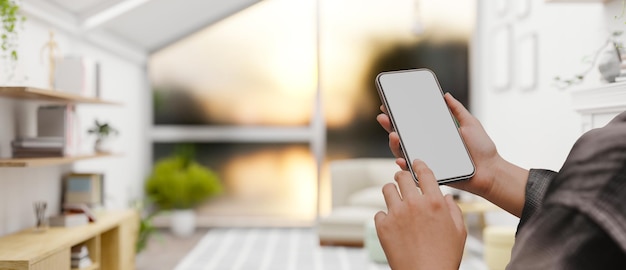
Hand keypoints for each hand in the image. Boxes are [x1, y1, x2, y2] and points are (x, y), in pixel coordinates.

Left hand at [374, 159, 466, 269]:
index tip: (415, 162)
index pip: (424, 172)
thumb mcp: (459, 231)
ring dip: (392, 193)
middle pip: (401, 176)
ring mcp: (396, 214)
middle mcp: (414, 204)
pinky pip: (379, 213)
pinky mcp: (383, 226)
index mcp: (434, 202)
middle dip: (403, 177)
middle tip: (403, 182)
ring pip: (387, 189)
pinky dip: (385, 217)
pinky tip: (393, 225)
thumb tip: (444, 197)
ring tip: (396, 201)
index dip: (419, 164)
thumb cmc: (445, 257)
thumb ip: (453, 209)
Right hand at [376, 93, 498, 196]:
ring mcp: (427, 160)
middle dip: (389, 126)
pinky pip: (412, 170)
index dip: (399, 115)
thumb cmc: (482, 150)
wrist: (491, 171)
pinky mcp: (429, 174)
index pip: (412, 123)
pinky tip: (401, 158)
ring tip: (393, 134)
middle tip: (384, 116)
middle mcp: (427, 147)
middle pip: (402, 136)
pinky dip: (404, 164)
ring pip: (403, 152)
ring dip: (394, 144)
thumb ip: (457, 110)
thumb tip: (445, 95)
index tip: (389, 104)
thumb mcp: (470, 124)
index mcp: (434, 134)